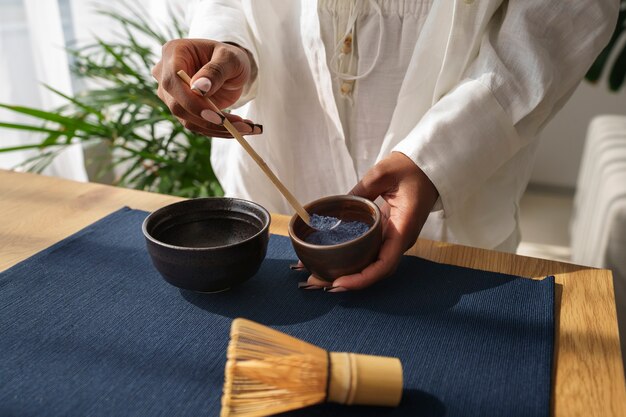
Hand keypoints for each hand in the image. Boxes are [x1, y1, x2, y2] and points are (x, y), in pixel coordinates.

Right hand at [152, 39, 261, 137]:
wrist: (230, 68)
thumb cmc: (229, 57)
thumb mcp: (230, 58)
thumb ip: (215, 70)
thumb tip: (199, 88)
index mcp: (174, 53)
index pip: (173, 81)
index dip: (192, 102)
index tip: (218, 117)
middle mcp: (165, 75)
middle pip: (178, 106)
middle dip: (210, 121)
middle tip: (242, 127)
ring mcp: (172, 95)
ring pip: (189, 121)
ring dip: (219, 129)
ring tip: (247, 128)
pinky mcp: (183, 110)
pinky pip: (198, 126)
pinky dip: (220, 131)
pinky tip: (241, 129)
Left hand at [306, 152, 438, 290]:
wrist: (429, 167)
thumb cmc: (411, 169)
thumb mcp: (383, 174)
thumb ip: (361, 190)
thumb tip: (338, 206)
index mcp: (403, 228)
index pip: (384, 264)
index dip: (362, 278)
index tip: (338, 283)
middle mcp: (401, 240)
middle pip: (375, 271)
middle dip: (347, 281)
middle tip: (315, 280)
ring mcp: (395, 239)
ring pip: (373, 265)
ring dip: (347, 274)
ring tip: (317, 275)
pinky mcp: (389, 235)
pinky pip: (372, 253)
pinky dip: (353, 261)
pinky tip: (332, 261)